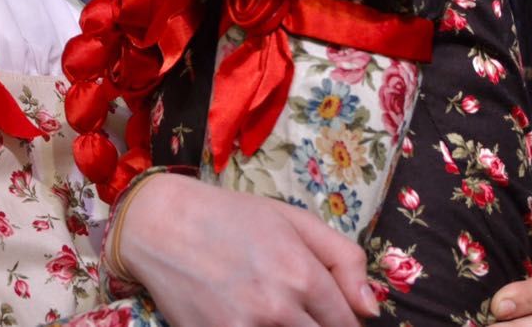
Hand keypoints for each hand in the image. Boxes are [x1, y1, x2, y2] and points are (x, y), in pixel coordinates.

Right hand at [117, 173, 377, 326]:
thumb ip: (343, 258)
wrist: (160, 225)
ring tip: (279, 316)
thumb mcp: (293, 219)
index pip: (347, 324)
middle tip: (303, 314)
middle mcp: (277, 307)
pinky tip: (254, 320)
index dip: (345, 324)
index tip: (332, 317)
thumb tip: (371, 309)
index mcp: (301, 273)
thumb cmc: (230, 216)